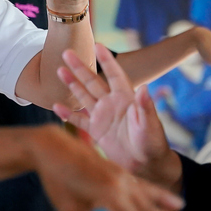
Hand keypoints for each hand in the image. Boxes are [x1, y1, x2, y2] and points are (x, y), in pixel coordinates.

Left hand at [28, 125, 200, 210]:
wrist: (53, 147)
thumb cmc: (58, 181)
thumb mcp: (70, 209)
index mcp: (109, 195)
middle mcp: (122, 186)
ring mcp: (124, 178)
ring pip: (153, 200)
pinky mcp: (122, 173)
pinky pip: (146, 187)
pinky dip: (161, 196)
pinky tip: (176, 203)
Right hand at [53, 44, 178, 183]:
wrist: (146, 165)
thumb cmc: (152, 143)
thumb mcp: (150, 124)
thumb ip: (145, 107)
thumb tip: (145, 88)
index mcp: (126, 98)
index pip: (114, 75)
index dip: (106, 60)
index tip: (97, 45)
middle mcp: (112, 104)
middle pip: (93, 81)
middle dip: (80, 67)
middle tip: (67, 53)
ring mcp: (103, 116)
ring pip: (83, 96)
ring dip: (72, 84)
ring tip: (59, 70)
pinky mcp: (96, 131)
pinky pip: (79, 120)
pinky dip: (68, 114)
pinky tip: (57, 106)